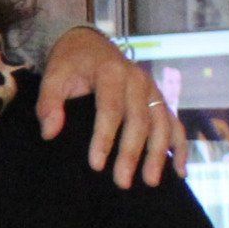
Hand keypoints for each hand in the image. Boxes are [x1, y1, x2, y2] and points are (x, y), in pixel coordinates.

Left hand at [34, 26, 185, 186]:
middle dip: (132, 153)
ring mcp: (152, 90)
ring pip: (162, 124)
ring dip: (158, 154)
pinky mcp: (158, 99)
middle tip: (122, 182)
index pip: (111, 109)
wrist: (89, 45)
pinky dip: (179, 146)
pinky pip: (174, 123)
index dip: (105, 138)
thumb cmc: (70, 64)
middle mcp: (138, 80)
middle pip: (139, 120)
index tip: (96, 165)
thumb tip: (50, 133)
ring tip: (150, 182)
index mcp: (111, 73)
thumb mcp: (53, 76)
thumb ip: (49, 102)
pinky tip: (179, 171)